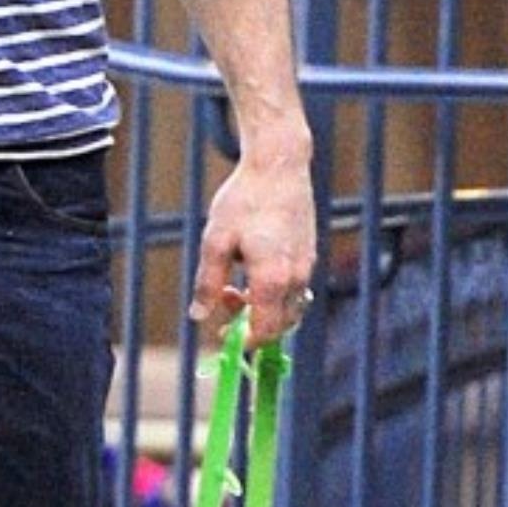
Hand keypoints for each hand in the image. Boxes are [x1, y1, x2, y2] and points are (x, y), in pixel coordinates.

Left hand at [187, 147, 317, 349]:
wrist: (279, 166)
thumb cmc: (244, 201)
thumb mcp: (215, 242)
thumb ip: (207, 283)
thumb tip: (198, 316)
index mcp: (272, 278)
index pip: (264, 330)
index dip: (244, 341)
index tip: (223, 335)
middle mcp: (296, 277)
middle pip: (280, 325)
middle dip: (251, 325)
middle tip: (222, 303)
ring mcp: (306, 265)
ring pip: (288, 308)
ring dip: (262, 308)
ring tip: (232, 285)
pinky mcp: (309, 254)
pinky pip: (294, 289)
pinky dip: (274, 293)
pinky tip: (251, 270)